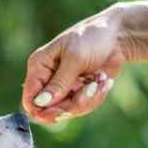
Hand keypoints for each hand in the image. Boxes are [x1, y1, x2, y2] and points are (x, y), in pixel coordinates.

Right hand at [22, 6, 126, 122]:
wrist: (118, 36)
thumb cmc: (93, 37)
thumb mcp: (75, 58)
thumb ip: (59, 83)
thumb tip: (40, 103)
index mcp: (39, 66)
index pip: (30, 98)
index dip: (41, 110)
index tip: (61, 111)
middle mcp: (47, 79)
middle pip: (50, 110)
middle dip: (73, 104)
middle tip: (91, 88)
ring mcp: (62, 88)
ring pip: (68, 111)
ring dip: (88, 99)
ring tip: (100, 80)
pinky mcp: (77, 93)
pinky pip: (82, 107)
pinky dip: (96, 97)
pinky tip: (103, 81)